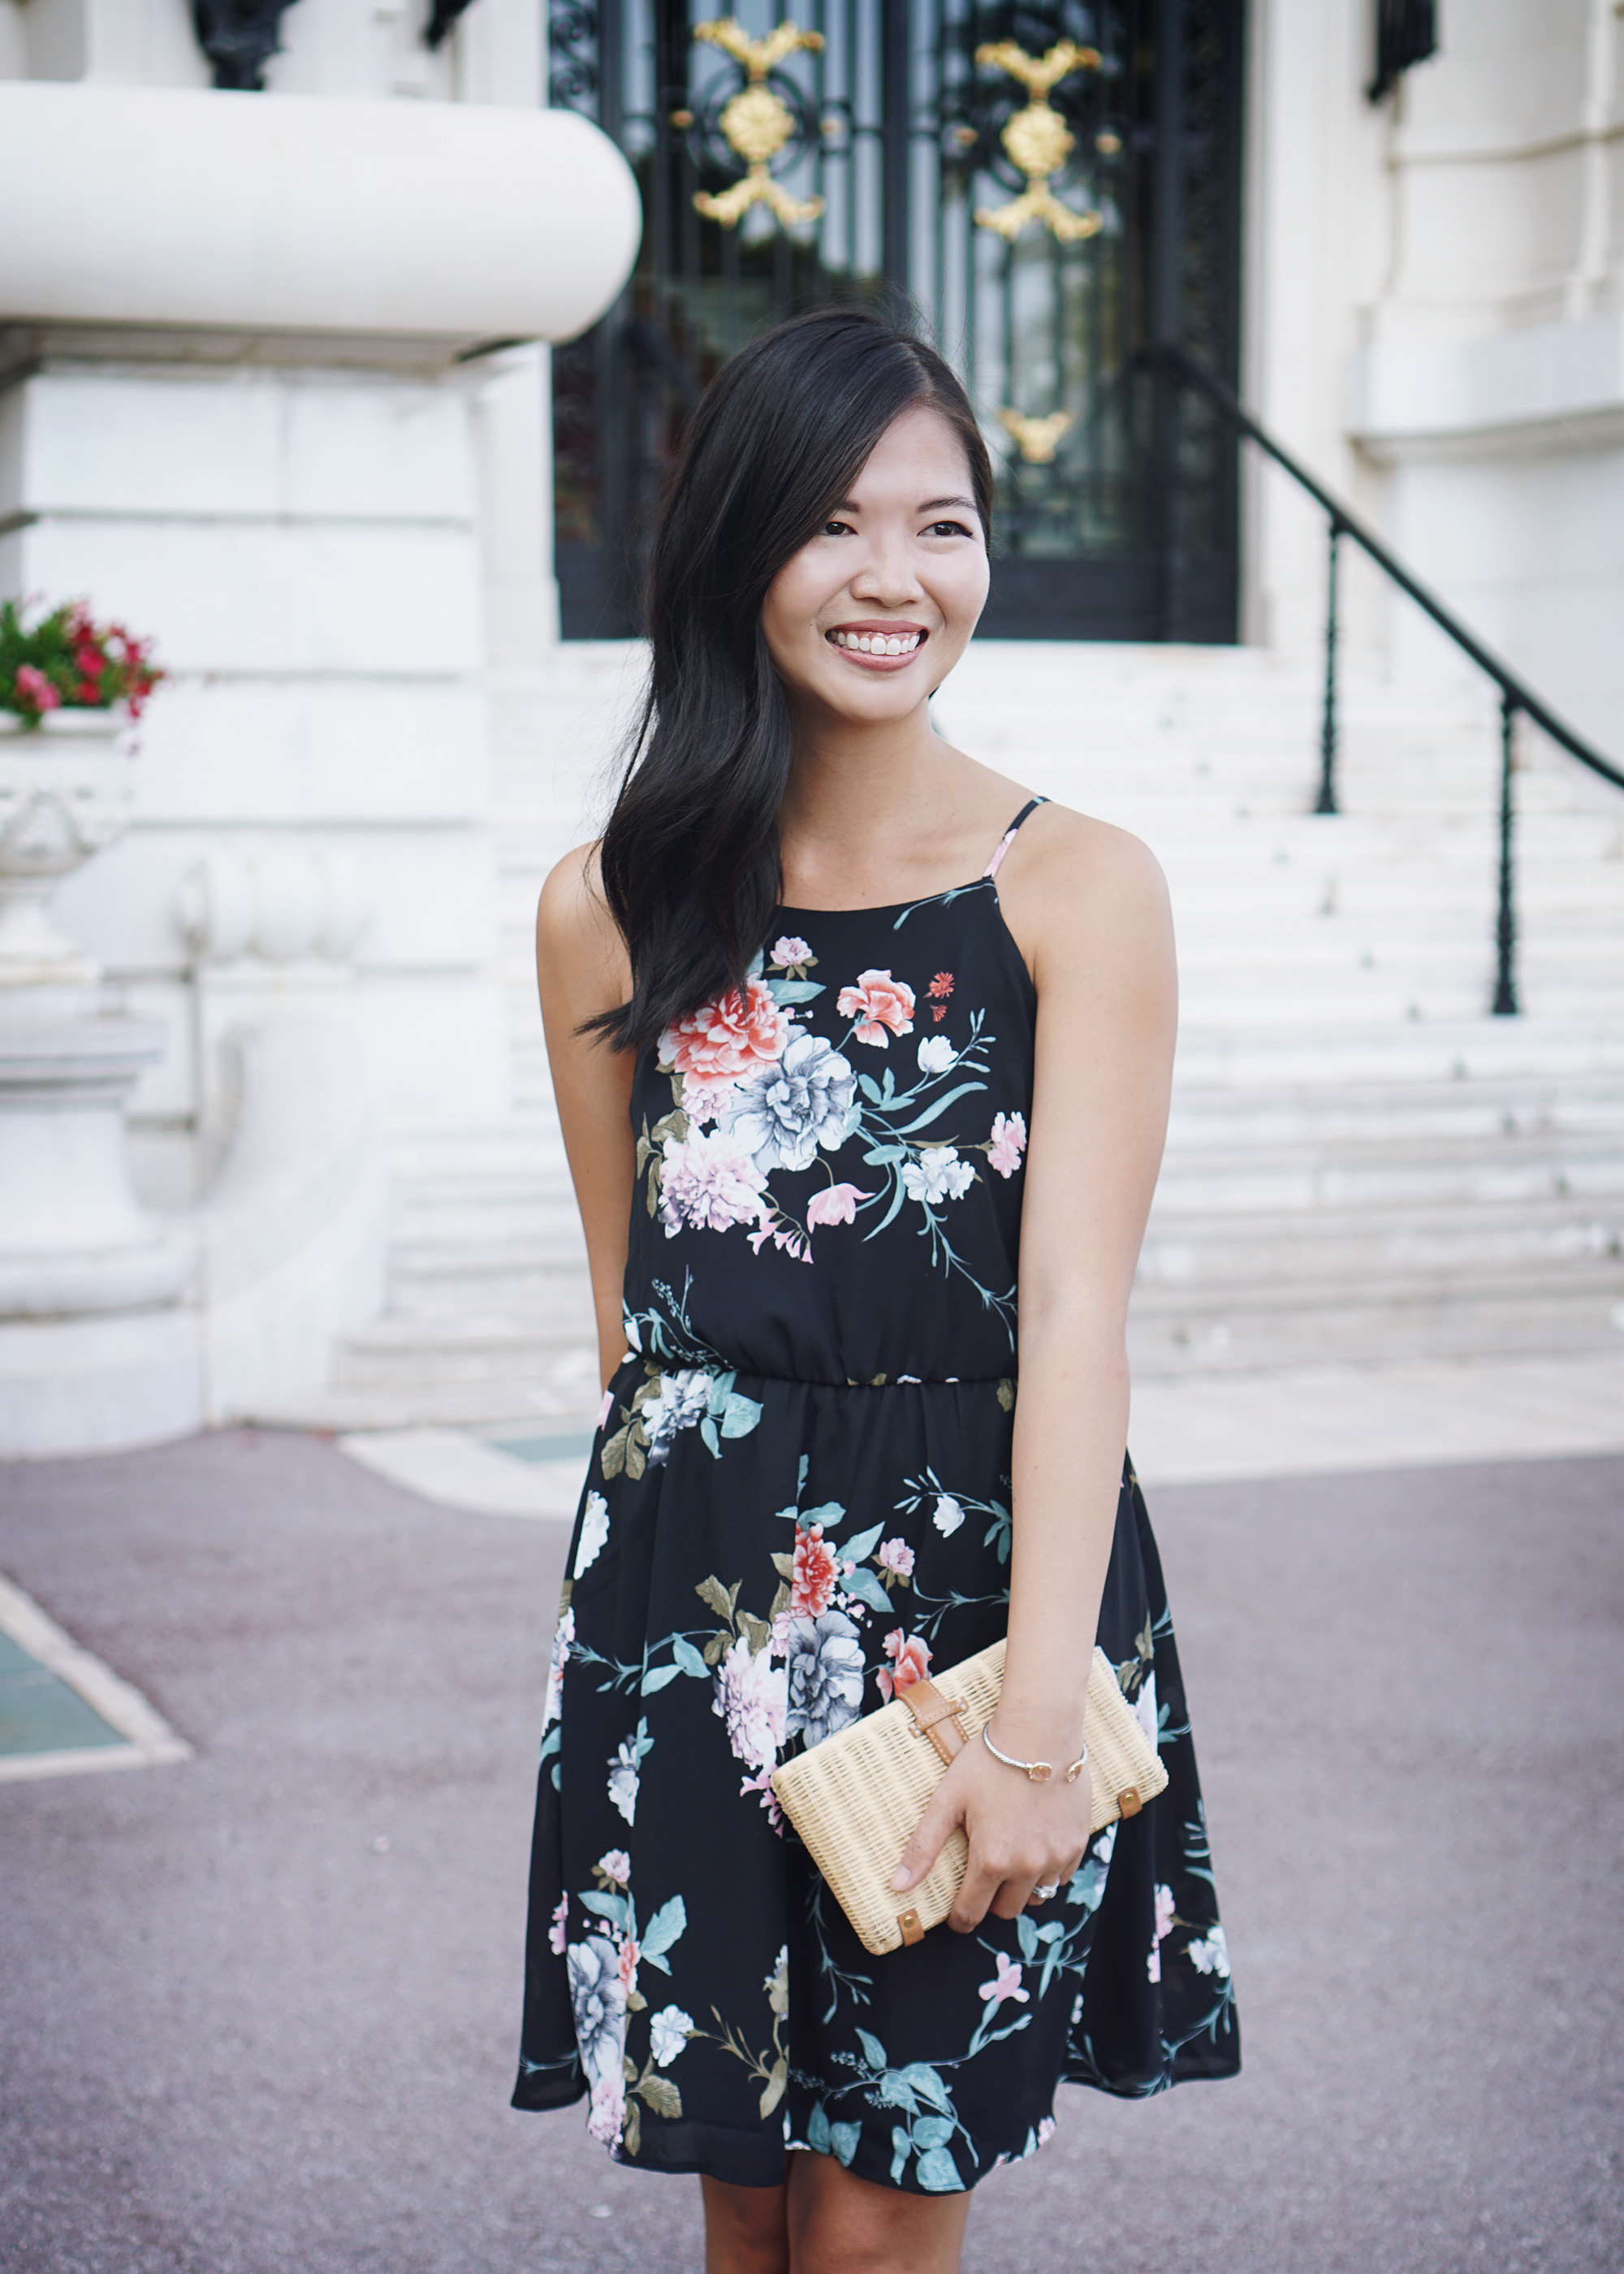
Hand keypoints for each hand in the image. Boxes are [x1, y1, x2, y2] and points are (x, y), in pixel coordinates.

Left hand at [890, 1728, 1093, 1930]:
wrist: (1041, 1731)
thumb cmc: (989, 1761)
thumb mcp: (948, 1799)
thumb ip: (923, 1846)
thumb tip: (897, 1885)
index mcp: (991, 1861)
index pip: (971, 1913)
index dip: (959, 1917)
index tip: (956, 1912)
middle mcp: (1027, 1867)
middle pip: (1006, 1911)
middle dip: (990, 1900)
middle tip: (983, 1875)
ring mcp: (1055, 1857)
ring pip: (1037, 1896)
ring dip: (1021, 1887)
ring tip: (1010, 1858)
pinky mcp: (1077, 1844)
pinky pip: (1061, 1876)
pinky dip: (1047, 1870)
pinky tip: (1035, 1844)